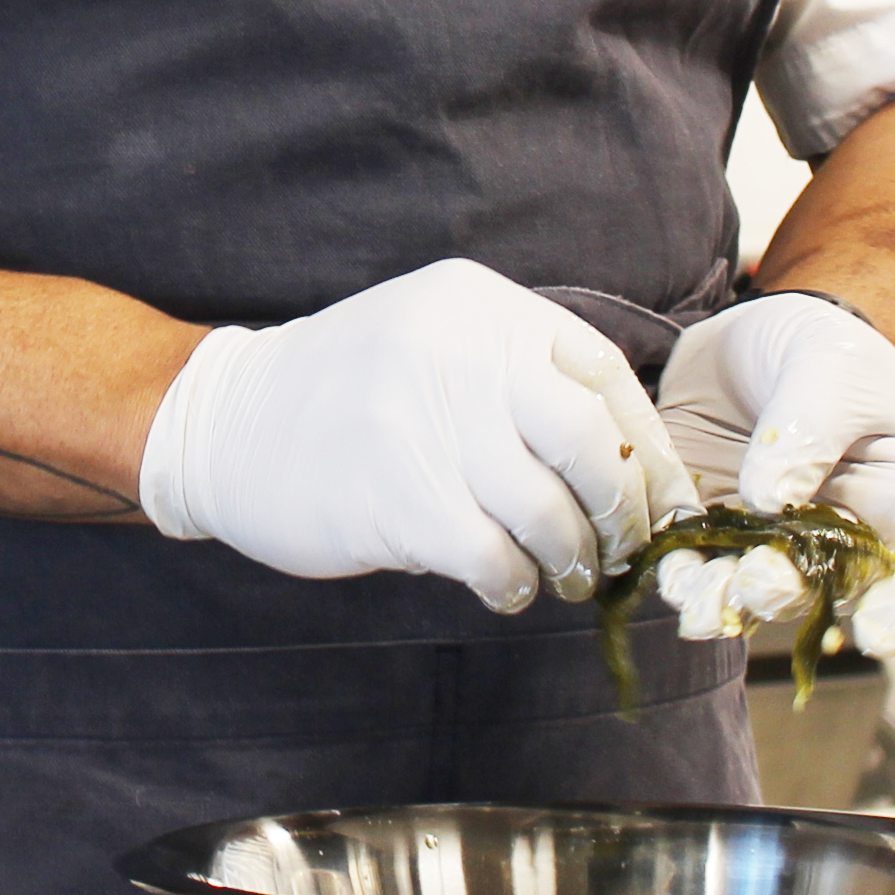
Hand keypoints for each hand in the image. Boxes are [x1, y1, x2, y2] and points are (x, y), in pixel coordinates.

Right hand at [136, 261, 676, 610]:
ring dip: (573, 559)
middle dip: (624, 511)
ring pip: (550, 512)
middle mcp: (459, 354)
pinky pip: (494, 559)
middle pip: (593, 445)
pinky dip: (515, 585)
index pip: (603, 376)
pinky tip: (505, 588)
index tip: (669, 499)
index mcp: (478, 306)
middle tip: (622, 548)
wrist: (225, 423)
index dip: (651, 447)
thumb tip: (633, 462)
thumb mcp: (433, 340)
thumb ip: (517, 376)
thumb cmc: (349, 394)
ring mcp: (426, 425)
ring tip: (566, 575)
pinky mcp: (398, 499)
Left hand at [655, 290, 894, 652]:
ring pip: (760, 593)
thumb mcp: (832, 368)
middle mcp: (852, 542)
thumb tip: (769, 499)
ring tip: (703, 604)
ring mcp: (783, 548)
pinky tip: (669, 573)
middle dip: (790, 595)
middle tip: (759, 584)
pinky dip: (683, 576)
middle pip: (830, 589)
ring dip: (729, 603)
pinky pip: (702, 569)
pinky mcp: (721, 537)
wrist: (763, 344)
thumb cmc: (827, 354)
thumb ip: (809, 429)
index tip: (878, 636)